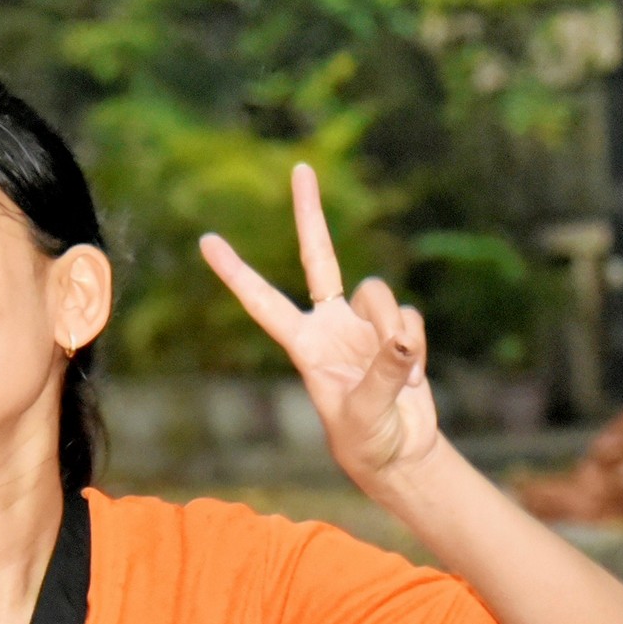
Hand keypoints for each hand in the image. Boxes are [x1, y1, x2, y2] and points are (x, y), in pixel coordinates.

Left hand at [199, 165, 445, 492]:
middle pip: (319, 257)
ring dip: (393, 329)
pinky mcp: (396, 332)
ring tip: (400, 374)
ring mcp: (364, 326)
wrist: (400, 455)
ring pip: (381, 293)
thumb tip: (402, 338)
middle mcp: (330, 326)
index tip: (207, 241)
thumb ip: (384, 374)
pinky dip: (416, 346)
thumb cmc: (367, 442)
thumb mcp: (365, 414)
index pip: (262, 301)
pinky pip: (410, 318)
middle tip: (301, 168)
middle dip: (310, 214)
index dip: (236, 273)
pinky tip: (414, 377)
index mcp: (304, 346)